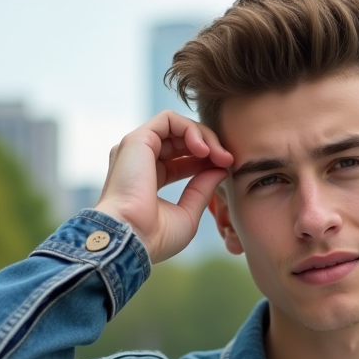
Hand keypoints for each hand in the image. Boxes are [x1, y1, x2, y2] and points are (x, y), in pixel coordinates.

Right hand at [94, 111, 232, 263]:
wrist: (131, 239)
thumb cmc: (155, 237)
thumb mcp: (187, 213)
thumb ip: (202, 189)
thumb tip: (221, 168)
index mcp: (148, 180)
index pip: (181, 160)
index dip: (206, 161)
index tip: (225, 169)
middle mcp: (140, 161)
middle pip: (180, 140)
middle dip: (209, 146)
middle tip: (227, 160)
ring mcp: (137, 149)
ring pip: (177, 126)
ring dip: (203, 136)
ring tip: (218, 155)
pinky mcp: (137, 139)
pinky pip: (169, 119)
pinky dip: (190, 128)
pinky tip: (203, 149)